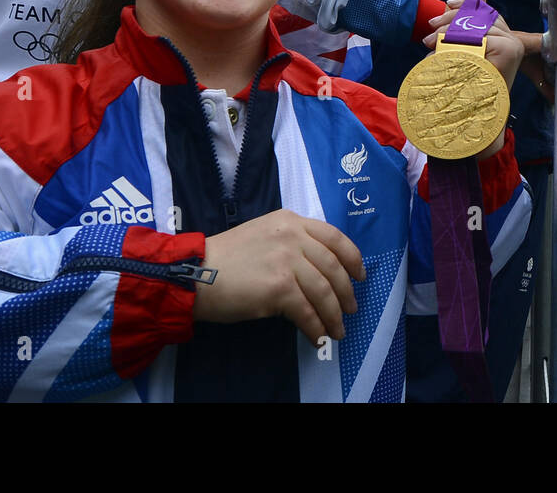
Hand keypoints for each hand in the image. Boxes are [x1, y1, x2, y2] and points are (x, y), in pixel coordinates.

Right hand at [193, 209, 364, 344]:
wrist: (196, 273)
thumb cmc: (226, 258)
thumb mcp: (264, 234)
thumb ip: (292, 242)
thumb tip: (319, 269)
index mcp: (291, 220)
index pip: (335, 237)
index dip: (353, 258)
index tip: (360, 275)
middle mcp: (293, 236)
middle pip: (334, 267)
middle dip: (346, 292)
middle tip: (349, 309)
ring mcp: (287, 261)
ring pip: (324, 292)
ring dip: (333, 315)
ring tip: (337, 330)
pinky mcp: (279, 287)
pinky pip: (307, 311)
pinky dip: (315, 327)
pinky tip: (317, 336)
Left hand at [425, 0, 524, 93]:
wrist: (471, 114)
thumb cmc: (466, 86)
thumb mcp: (462, 48)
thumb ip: (468, 22)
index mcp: (505, 39)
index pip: (486, 11)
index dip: (466, 5)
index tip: (447, 4)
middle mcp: (513, 41)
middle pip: (481, 14)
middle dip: (451, 19)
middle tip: (431, 28)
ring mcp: (513, 46)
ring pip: (476, 24)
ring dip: (448, 32)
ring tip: (431, 43)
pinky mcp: (509, 50)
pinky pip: (477, 37)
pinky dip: (457, 44)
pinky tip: (444, 53)